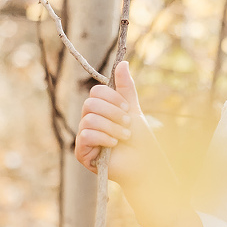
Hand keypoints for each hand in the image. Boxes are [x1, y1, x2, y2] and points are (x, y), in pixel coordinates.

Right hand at [74, 61, 152, 187]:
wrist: (145, 164)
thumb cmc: (140, 139)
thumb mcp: (133, 109)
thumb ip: (126, 88)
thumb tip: (122, 62)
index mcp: (101, 111)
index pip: (95, 93)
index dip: (112, 98)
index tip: (128, 109)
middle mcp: (89, 122)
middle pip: (90, 104)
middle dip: (113, 113)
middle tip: (127, 124)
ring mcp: (84, 138)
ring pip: (89, 120)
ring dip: (112, 127)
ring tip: (125, 137)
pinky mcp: (82, 153)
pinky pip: (85, 136)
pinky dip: (103, 138)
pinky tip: (113, 145)